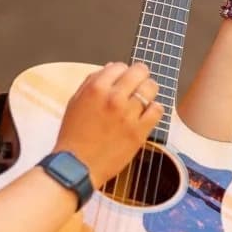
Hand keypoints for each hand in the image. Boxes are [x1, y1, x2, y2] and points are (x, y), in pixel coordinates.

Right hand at [54, 62, 161, 187]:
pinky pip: (158, 110)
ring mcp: (128, 114)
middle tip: (138, 84)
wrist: (77, 166)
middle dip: (140, 76)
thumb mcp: (74, 102)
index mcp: (95, 89)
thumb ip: (91, 82)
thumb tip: (110, 67)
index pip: (119, 66)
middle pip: (140, 71)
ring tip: (143, 100)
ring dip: (148, 92)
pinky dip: (154, 110)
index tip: (122, 80)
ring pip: (151, 88)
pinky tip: (146, 115)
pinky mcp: (139, 131)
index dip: (122, 72)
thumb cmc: (73, 136)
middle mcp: (113, 98)